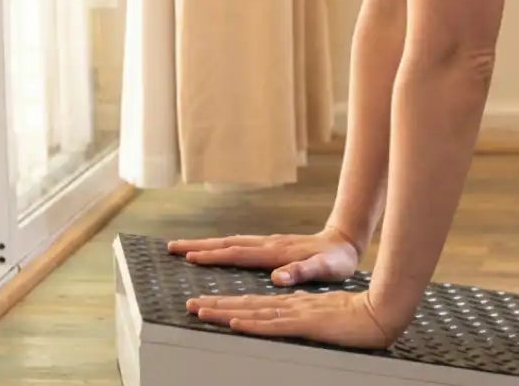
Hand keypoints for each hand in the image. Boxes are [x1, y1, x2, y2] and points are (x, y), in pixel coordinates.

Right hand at [168, 226, 362, 286]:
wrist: (346, 240)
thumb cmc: (337, 260)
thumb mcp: (325, 268)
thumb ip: (302, 271)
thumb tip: (277, 277)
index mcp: (277, 252)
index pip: (239, 254)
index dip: (214, 256)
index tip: (190, 257)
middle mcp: (269, 244)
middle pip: (228, 243)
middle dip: (200, 245)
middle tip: (172, 247)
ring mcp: (270, 243)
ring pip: (232, 242)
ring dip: (208, 244)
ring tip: (185, 247)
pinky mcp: (273, 245)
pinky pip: (241, 245)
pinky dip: (223, 246)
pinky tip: (216, 251)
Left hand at [188, 288, 401, 349]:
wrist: (381, 314)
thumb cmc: (357, 318)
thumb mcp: (323, 318)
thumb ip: (304, 316)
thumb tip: (285, 318)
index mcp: (293, 306)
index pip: (254, 306)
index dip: (228, 305)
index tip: (205, 306)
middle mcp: (291, 307)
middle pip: (247, 306)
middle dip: (217, 306)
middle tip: (190, 305)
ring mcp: (298, 314)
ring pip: (254, 313)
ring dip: (226, 313)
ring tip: (201, 311)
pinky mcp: (307, 323)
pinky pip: (275, 325)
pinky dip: (253, 324)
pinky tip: (236, 324)